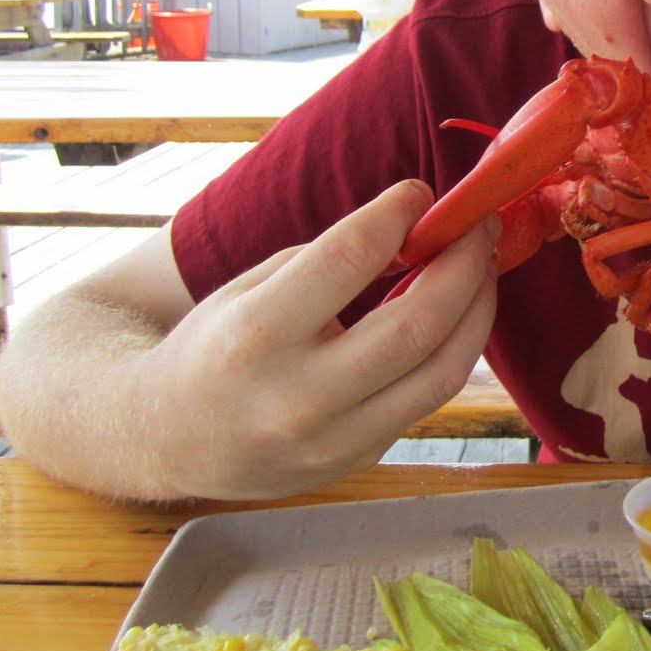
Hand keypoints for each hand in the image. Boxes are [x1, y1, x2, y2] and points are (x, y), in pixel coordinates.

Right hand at [147, 180, 498, 498]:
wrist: (168, 440)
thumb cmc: (215, 347)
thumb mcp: (250, 289)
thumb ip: (330, 262)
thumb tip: (418, 230)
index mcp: (256, 335)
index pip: (348, 259)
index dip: (396, 215)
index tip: (420, 191)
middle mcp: (298, 395)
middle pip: (418, 322)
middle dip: (465, 264)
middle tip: (479, 226)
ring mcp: (334, 439)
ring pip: (443, 372)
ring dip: (477, 310)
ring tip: (482, 268)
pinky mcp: (360, 459)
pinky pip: (427, 400)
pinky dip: (452, 350)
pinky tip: (457, 316)